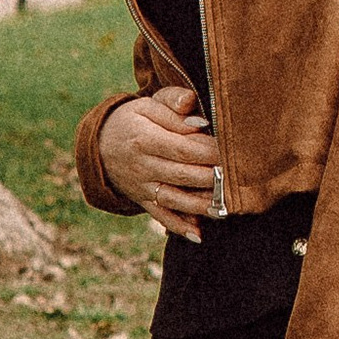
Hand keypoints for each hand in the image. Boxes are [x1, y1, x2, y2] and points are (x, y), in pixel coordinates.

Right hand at [96, 85, 218, 238]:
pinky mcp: (143, 201)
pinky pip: (161, 216)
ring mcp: (142, 187)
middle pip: (183, 175)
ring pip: (174, 199)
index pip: (183, 148)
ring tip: (226, 206)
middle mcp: (142, 166)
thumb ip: (173, 103)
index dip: (209, 151)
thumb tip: (195, 110)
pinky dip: (179, 226)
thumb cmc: (133, 120)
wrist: (100, 145)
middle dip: (212, 177)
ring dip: (201, 205)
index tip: (231, 150)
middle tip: (237, 176)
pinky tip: (199, 234)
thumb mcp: (149, 104)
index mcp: (144, 139)